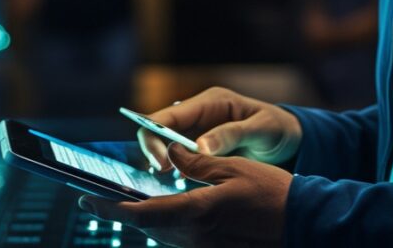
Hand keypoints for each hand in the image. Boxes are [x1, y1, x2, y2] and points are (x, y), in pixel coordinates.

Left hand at [80, 143, 292, 246]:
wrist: (304, 224)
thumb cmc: (272, 193)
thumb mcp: (233, 168)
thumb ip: (198, 163)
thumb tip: (172, 153)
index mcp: (196, 213)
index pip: (140, 214)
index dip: (109, 208)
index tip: (87, 199)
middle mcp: (195, 237)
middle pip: (146, 228)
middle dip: (122, 213)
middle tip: (101, 198)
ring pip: (160, 236)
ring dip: (142, 220)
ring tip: (127, 202)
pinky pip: (178, 241)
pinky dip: (164, 226)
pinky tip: (163, 213)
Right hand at [137, 87, 301, 171]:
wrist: (290, 139)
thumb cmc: (278, 129)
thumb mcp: (261, 129)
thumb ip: (231, 135)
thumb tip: (199, 147)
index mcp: (209, 102)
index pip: (168, 116)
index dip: (155, 137)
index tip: (161, 163)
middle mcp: (197, 114)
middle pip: (158, 130)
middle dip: (154, 152)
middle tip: (162, 177)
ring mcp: (197, 131)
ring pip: (164, 146)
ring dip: (162, 164)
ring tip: (166, 185)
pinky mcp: (200, 149)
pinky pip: (178, 159)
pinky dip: (174, 172)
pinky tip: (178, 188)